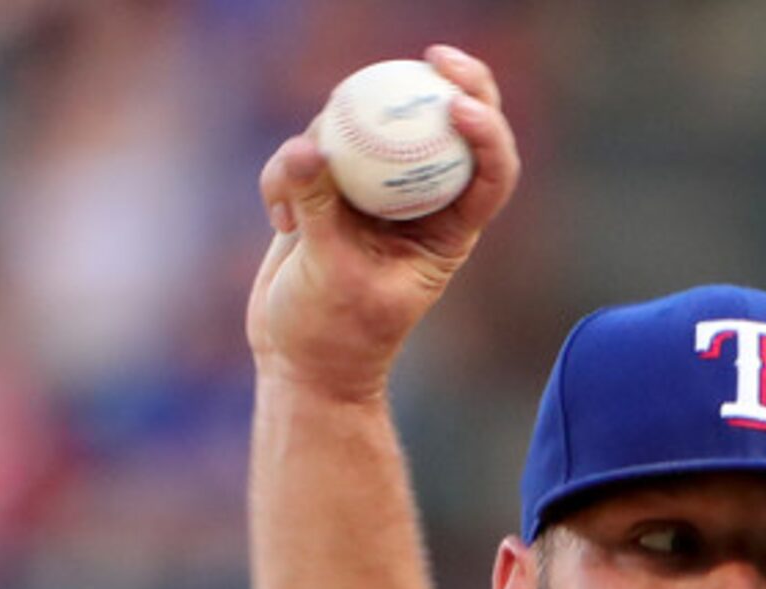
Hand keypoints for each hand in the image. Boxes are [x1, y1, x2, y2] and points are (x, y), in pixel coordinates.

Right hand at [247, 44, 521, 402]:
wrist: (297, 355)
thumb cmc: (334, 334)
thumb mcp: (331, 274)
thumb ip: (319, 208)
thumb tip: (309, 148)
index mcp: (448, 231)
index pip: (488, 173)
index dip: (488, 130)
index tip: (458, 103)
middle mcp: (419, 202)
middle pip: (447, 127)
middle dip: (449, 83)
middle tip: (432, 56)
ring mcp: (373, 190)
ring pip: (365, 127)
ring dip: (326, 142)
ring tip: (293, 206)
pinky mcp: (328, 185)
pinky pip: (309, 150)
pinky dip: (285, 174)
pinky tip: (276, 221)